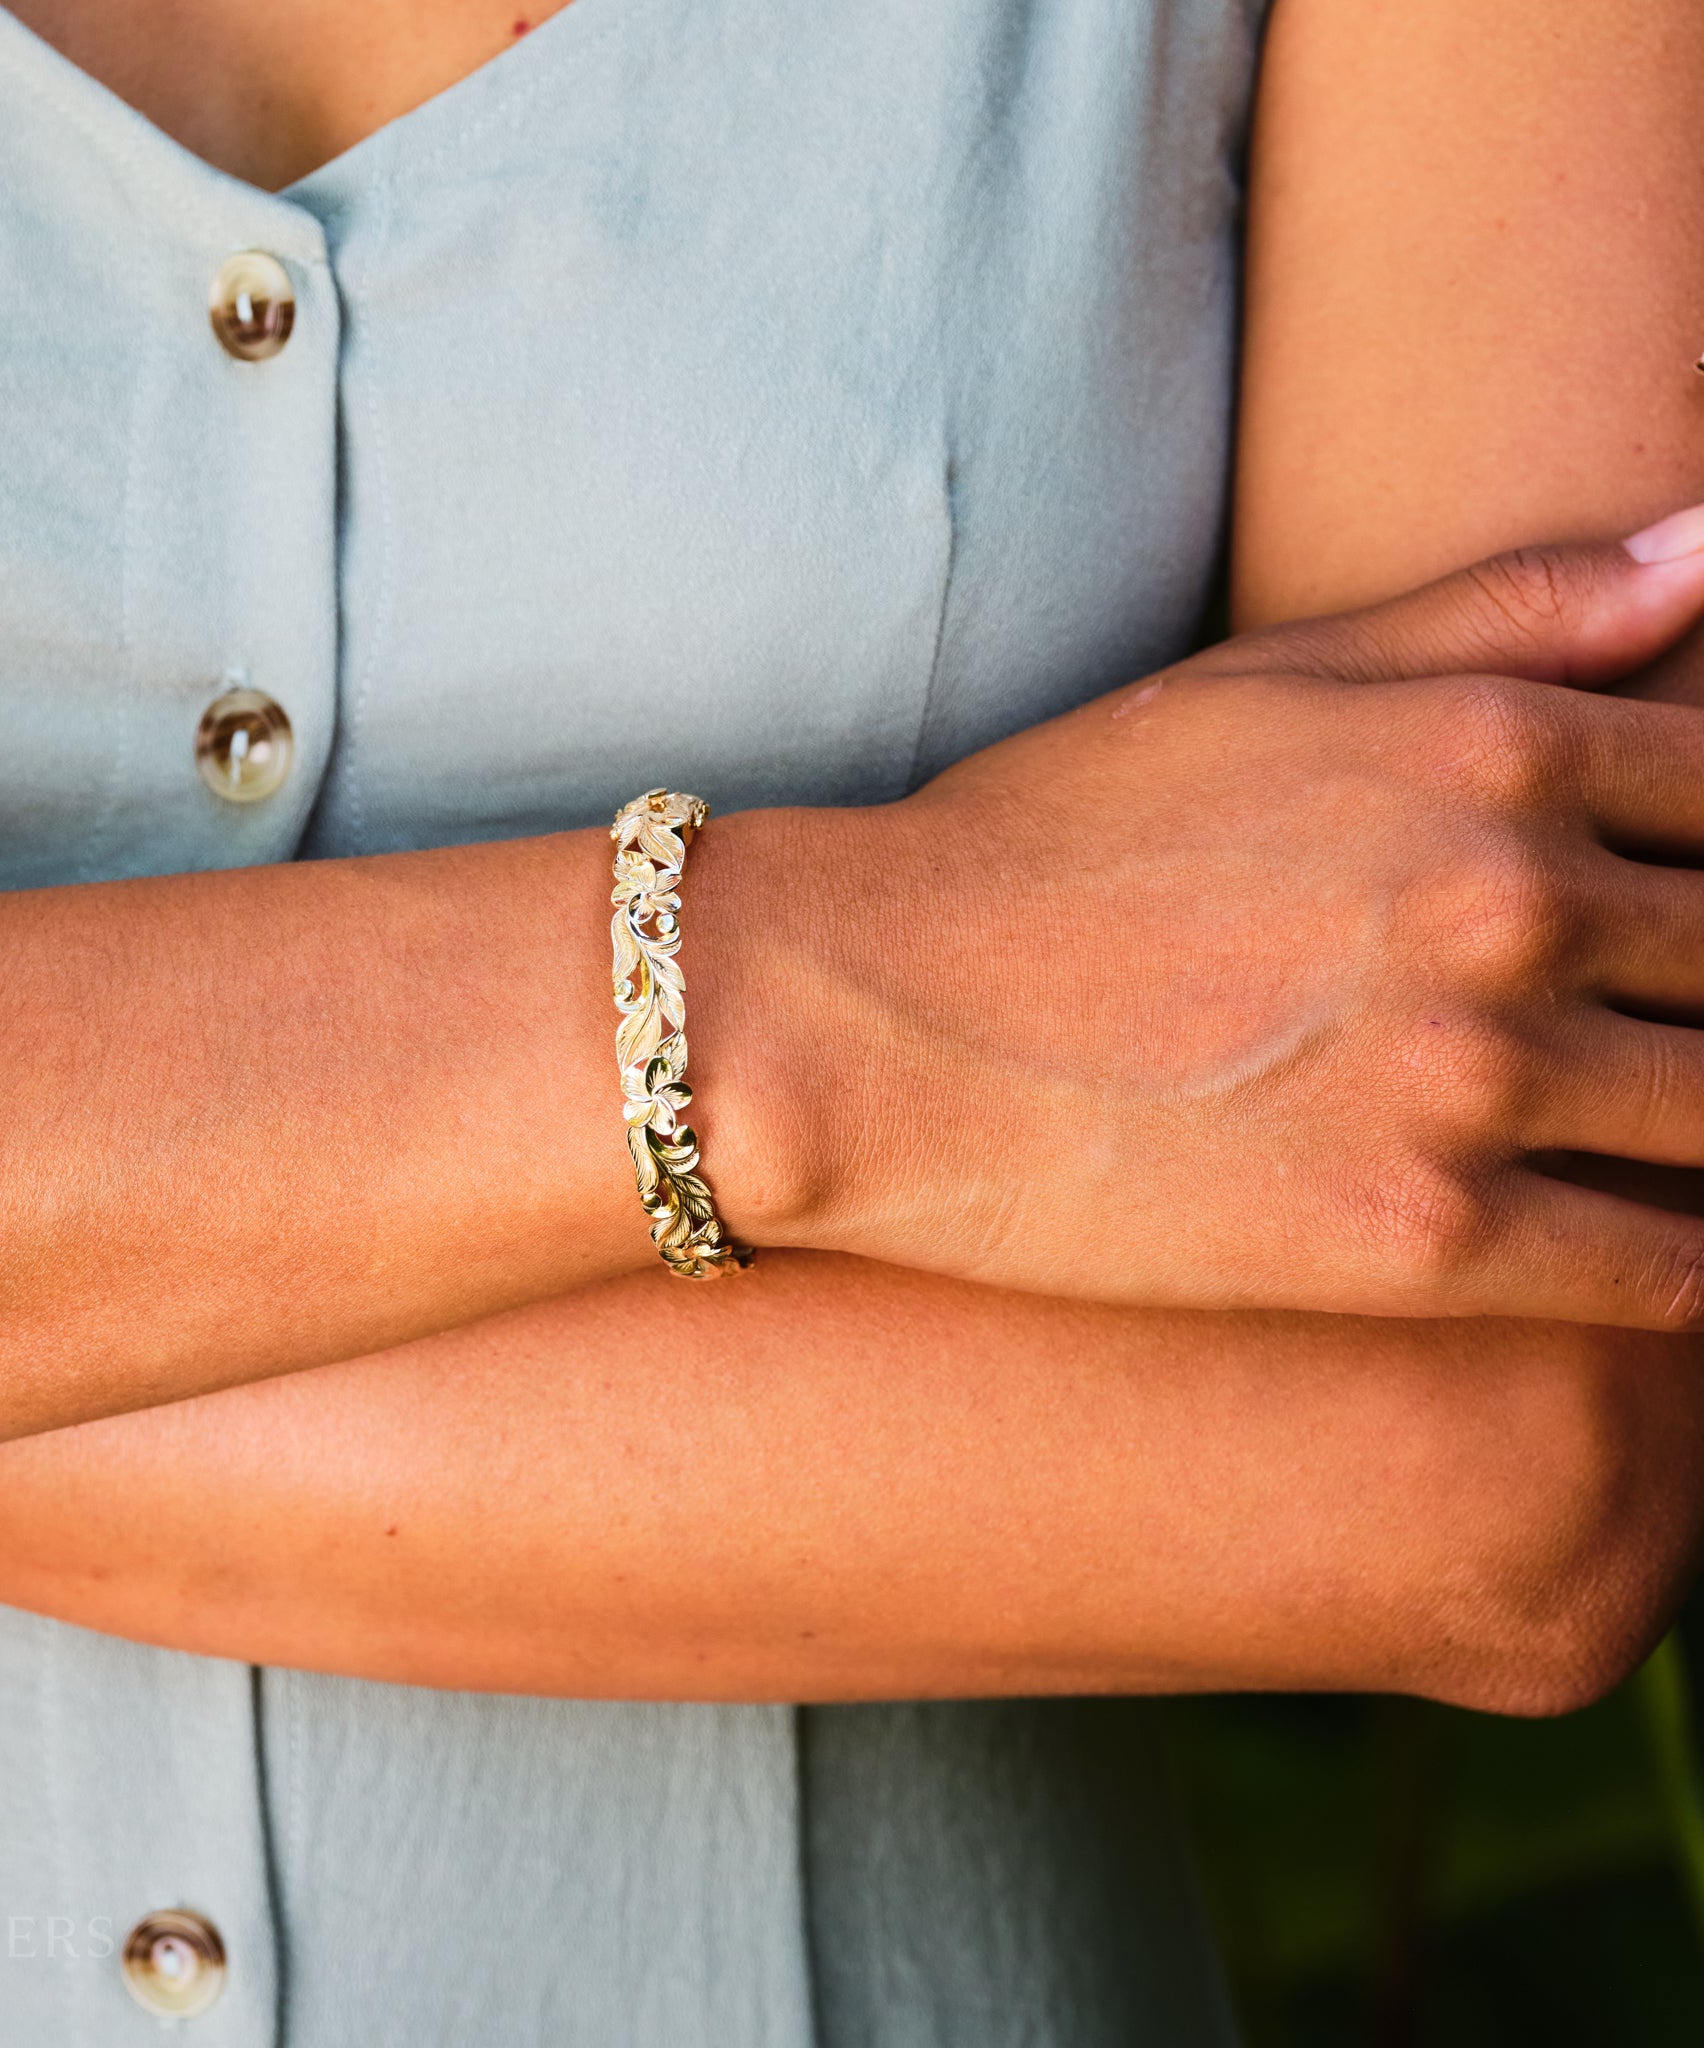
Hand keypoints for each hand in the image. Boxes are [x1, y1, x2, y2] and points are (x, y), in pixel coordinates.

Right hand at [713, 510, 1703, 1326]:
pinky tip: (1656, 1249)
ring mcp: (1468, 1078)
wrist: (863, 1020)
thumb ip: (1500, 613)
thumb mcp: (1259, 682)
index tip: (1684, 924)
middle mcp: (1507, 904)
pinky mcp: (1415, 1244)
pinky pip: (1668, 1275)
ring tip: (1662, 1132)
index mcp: (1487, 750)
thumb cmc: (1041, 842)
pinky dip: (1694, 1269)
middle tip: (1666, 1030)